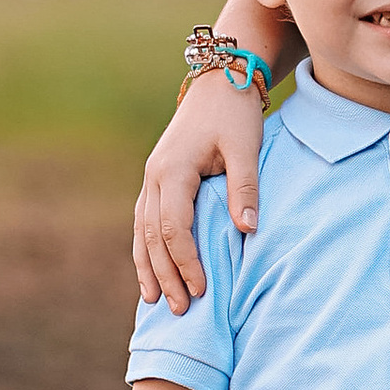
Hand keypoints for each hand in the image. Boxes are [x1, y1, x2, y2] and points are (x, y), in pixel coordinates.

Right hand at [134, 84, 265, 310]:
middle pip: (152, 235)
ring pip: (141, 231)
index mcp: (174, 169)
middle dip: (165, 274)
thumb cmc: (235, 114)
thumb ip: (245, 187)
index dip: (186, 261)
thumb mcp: (246, 147)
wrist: (220, 80)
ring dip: (148, 267)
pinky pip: (144, 221)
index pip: (173, 226)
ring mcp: (152, 177)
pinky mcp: (157, 178)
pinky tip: (150, 273)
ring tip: (155, 302)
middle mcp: (155, 175)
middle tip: (182, 309)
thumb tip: (248, 229)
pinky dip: (145, 249)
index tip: (202, 289)